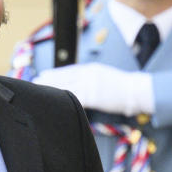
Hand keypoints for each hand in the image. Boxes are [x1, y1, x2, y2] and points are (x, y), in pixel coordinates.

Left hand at [33, 63, 152, 115]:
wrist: (136, 90)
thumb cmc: (122, 85)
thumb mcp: (104, 75)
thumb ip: (90, 77)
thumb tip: (78, 82)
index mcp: (91, 68)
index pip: (68, 70)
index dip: (54, 73)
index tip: (43, 74)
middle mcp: (88, 74)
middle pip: (63, 77)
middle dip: (48, 80)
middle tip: (35, 82)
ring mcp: (90, 85)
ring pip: (65, 87)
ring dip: (51, 89)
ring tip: (40, 91)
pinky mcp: (93, 96)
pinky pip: (74, 98)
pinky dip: (63, 100)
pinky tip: (54, 103)